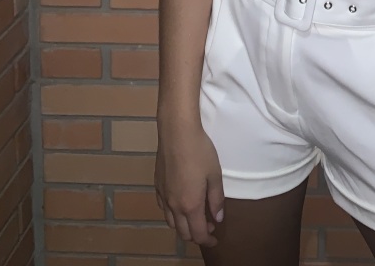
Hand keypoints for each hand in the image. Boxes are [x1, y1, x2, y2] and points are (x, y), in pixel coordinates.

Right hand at [155, 123, 223, 247]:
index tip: (216, 239)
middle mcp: (174, 206)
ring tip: (195, 216)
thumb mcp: (215, 175)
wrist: (177, 133)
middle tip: (208, 227)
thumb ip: (216, 199)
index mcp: (190, 205)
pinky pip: (163, 208)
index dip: (208, 240)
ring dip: (183, 225)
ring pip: (171, 222)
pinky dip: (172, 214)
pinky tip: (180, 203)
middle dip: (196, 235)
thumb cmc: (200, 152)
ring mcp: (163, 196)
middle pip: (183, 232)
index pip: (197, 234)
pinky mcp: (157, 186)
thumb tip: (217, 218)